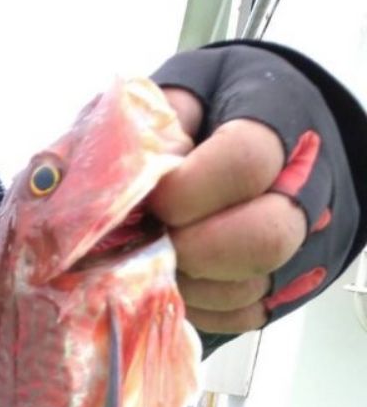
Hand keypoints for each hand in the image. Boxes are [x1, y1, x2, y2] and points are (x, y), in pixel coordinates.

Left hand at [149, 92, 305, 335]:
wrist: (272, 130)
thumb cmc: (215, 110)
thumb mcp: (181, 91)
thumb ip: (148, 124)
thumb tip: (98, 182)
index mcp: (278, 116)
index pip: (245, 162)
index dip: (187, 191)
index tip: (153, 201)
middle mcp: (308, 181)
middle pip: (266, 238)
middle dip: (192, 250)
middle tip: (155, 243)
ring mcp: (307, 238)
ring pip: (254, 285)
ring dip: (191, 284)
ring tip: (158, 261)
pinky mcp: (291, 283)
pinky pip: (246, 315)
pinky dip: (203, 308)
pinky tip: (180, 280)